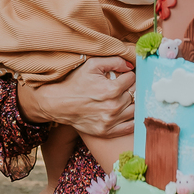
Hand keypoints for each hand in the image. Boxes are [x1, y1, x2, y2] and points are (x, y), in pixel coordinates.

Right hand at [18, 57, 134, 139]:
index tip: (123, 76)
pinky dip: (133, 120)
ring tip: (125, 97)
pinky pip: (130, 127)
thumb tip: (131, 65)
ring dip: (133, 102)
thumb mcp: (92, 65)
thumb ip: (114, 61)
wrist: (58, 104)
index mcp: (111, 89)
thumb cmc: (75, 82)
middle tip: (124, 86)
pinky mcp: (107, 132)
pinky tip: (128, 112)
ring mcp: (110, 121)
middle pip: (135, 94)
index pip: (133, 79)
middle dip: (132, 88)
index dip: (129, 75)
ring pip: (135, 109)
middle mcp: (113, 107)